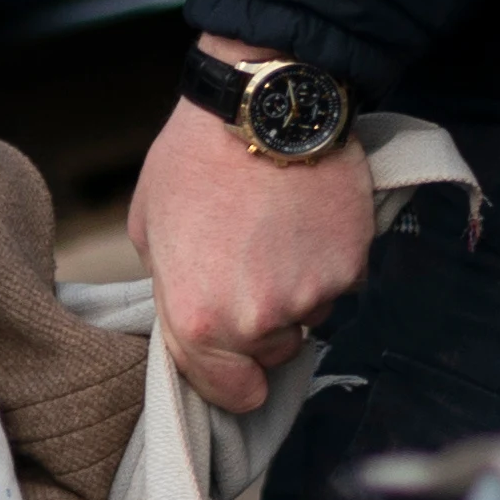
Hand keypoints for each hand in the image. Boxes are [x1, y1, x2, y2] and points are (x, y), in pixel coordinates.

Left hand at [126, 48, 378, 413]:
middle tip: (253, 272)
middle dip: (265, 328)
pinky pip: (340, 283)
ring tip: (279, 235)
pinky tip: (306, 221)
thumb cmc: (195, 160)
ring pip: (310, 318)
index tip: (240, 373)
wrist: (263, 108)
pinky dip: (328, 261)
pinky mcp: (351, 266)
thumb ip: (169, 288)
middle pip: (274, 356)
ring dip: (298, 292)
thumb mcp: (148, 230)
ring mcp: (311, 294)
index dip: (234, 385)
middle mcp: (258, 319)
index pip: (230, 392)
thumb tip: (187, 315)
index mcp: (199, 320)